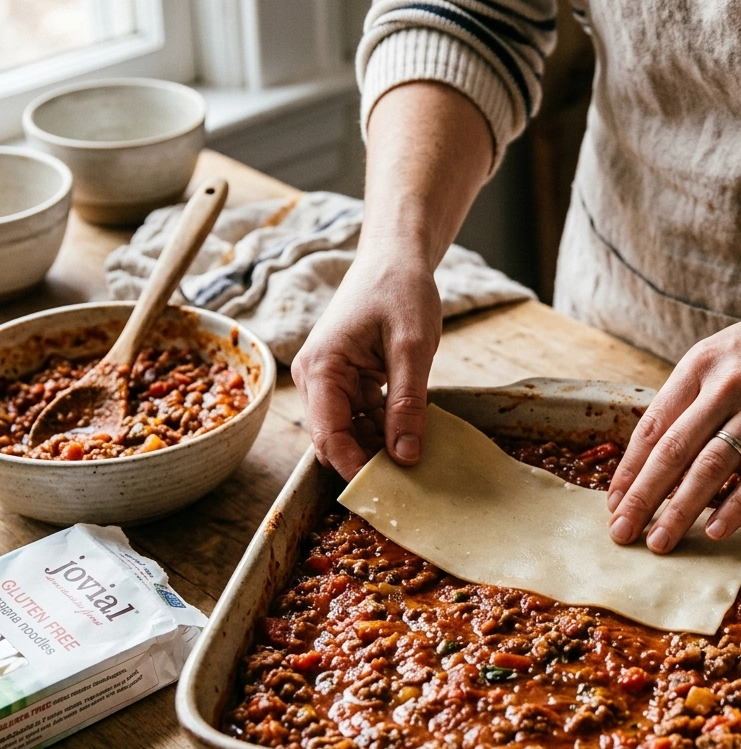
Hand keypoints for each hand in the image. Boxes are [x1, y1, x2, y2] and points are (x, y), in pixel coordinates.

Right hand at [292, 251, 440, 479]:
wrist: (395, 258)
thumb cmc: (400, 291)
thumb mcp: (412, 348)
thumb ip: (407, 404)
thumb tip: (405, 457)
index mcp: (322, 369)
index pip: (328, 437)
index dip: (355, 467)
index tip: (388, 490)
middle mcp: (316, 378)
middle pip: (334, 439)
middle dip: (367, 461)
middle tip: (408, 482)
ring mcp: (329, 380)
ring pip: (349, 431)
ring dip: (378, 446)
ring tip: (415, 460)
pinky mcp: (346, 380)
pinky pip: (361, 416)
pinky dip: (383, 428)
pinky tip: (411, 434)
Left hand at [606, 287, 740, 551]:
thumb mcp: (722, 352)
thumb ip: (691, 394)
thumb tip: (656, 446)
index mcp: (699, 364)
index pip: (652, 426)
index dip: (630, 469)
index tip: (613, 501)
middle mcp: (726, 384)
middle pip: (673, 451)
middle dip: (643, 497)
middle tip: (623, 533)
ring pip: (711, 467)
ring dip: (681, 510)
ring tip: (660, 541)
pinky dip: (736, 505)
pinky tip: (715, 530)